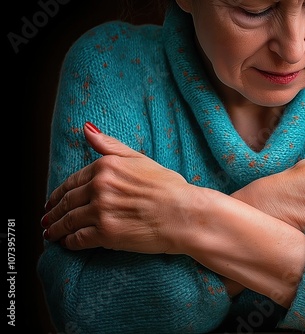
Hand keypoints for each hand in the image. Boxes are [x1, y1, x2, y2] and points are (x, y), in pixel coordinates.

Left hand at [41, 122, 198, 252]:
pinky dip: (69, 243)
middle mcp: (99, 187)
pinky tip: (66, 244)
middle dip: (53, 213)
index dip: (59, 194)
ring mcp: (101, 211)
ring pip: (68, 221)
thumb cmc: (169, 187)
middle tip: (47, 220)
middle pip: (67, 202)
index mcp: (106, 167)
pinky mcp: (106, 234)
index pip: (72, 182)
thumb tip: (87, 129)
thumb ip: (110, 145)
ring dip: (56, 229)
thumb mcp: (139, 159)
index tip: (53, 201)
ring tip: (51, 234)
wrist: (185, 214)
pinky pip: (78, 239)